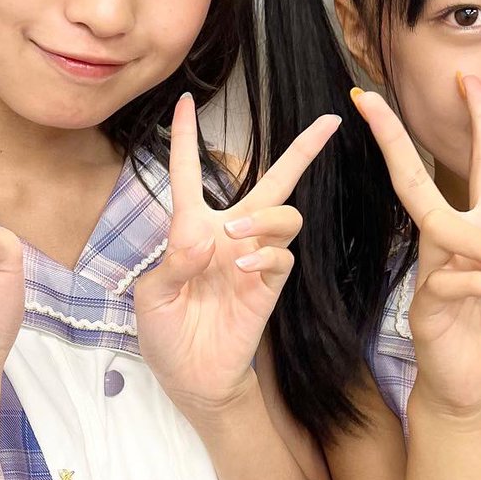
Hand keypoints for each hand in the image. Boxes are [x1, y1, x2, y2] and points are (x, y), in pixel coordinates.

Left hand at [132, 94, 340, 415]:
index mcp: (191, 228)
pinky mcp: (269, 286)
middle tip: (329, 122)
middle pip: (274, 182)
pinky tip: (242, 268)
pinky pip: (283, 258)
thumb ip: (174, 263)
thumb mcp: (152, 296)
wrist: (191, 377)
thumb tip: (209, 237)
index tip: (183, 102)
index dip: (184, 139)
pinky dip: (266, 256)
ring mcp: (254, 259)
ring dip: (264, 218)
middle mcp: (229, 235)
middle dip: (303, 151)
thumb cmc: (166, 332)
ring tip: (236, 236)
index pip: (188, 174)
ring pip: (285, 214)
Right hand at [351, 77, 480, 417]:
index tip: (469, 80)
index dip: (478, 122)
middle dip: (393, 138)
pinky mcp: (426, 303)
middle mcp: (449, 242)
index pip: (478, 165)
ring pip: (436, 224)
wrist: (472, 388)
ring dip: (476, 237)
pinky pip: (450, 279)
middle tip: (366, 98)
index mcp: (480, 231)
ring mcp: (432, 269)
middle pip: (415, 179)